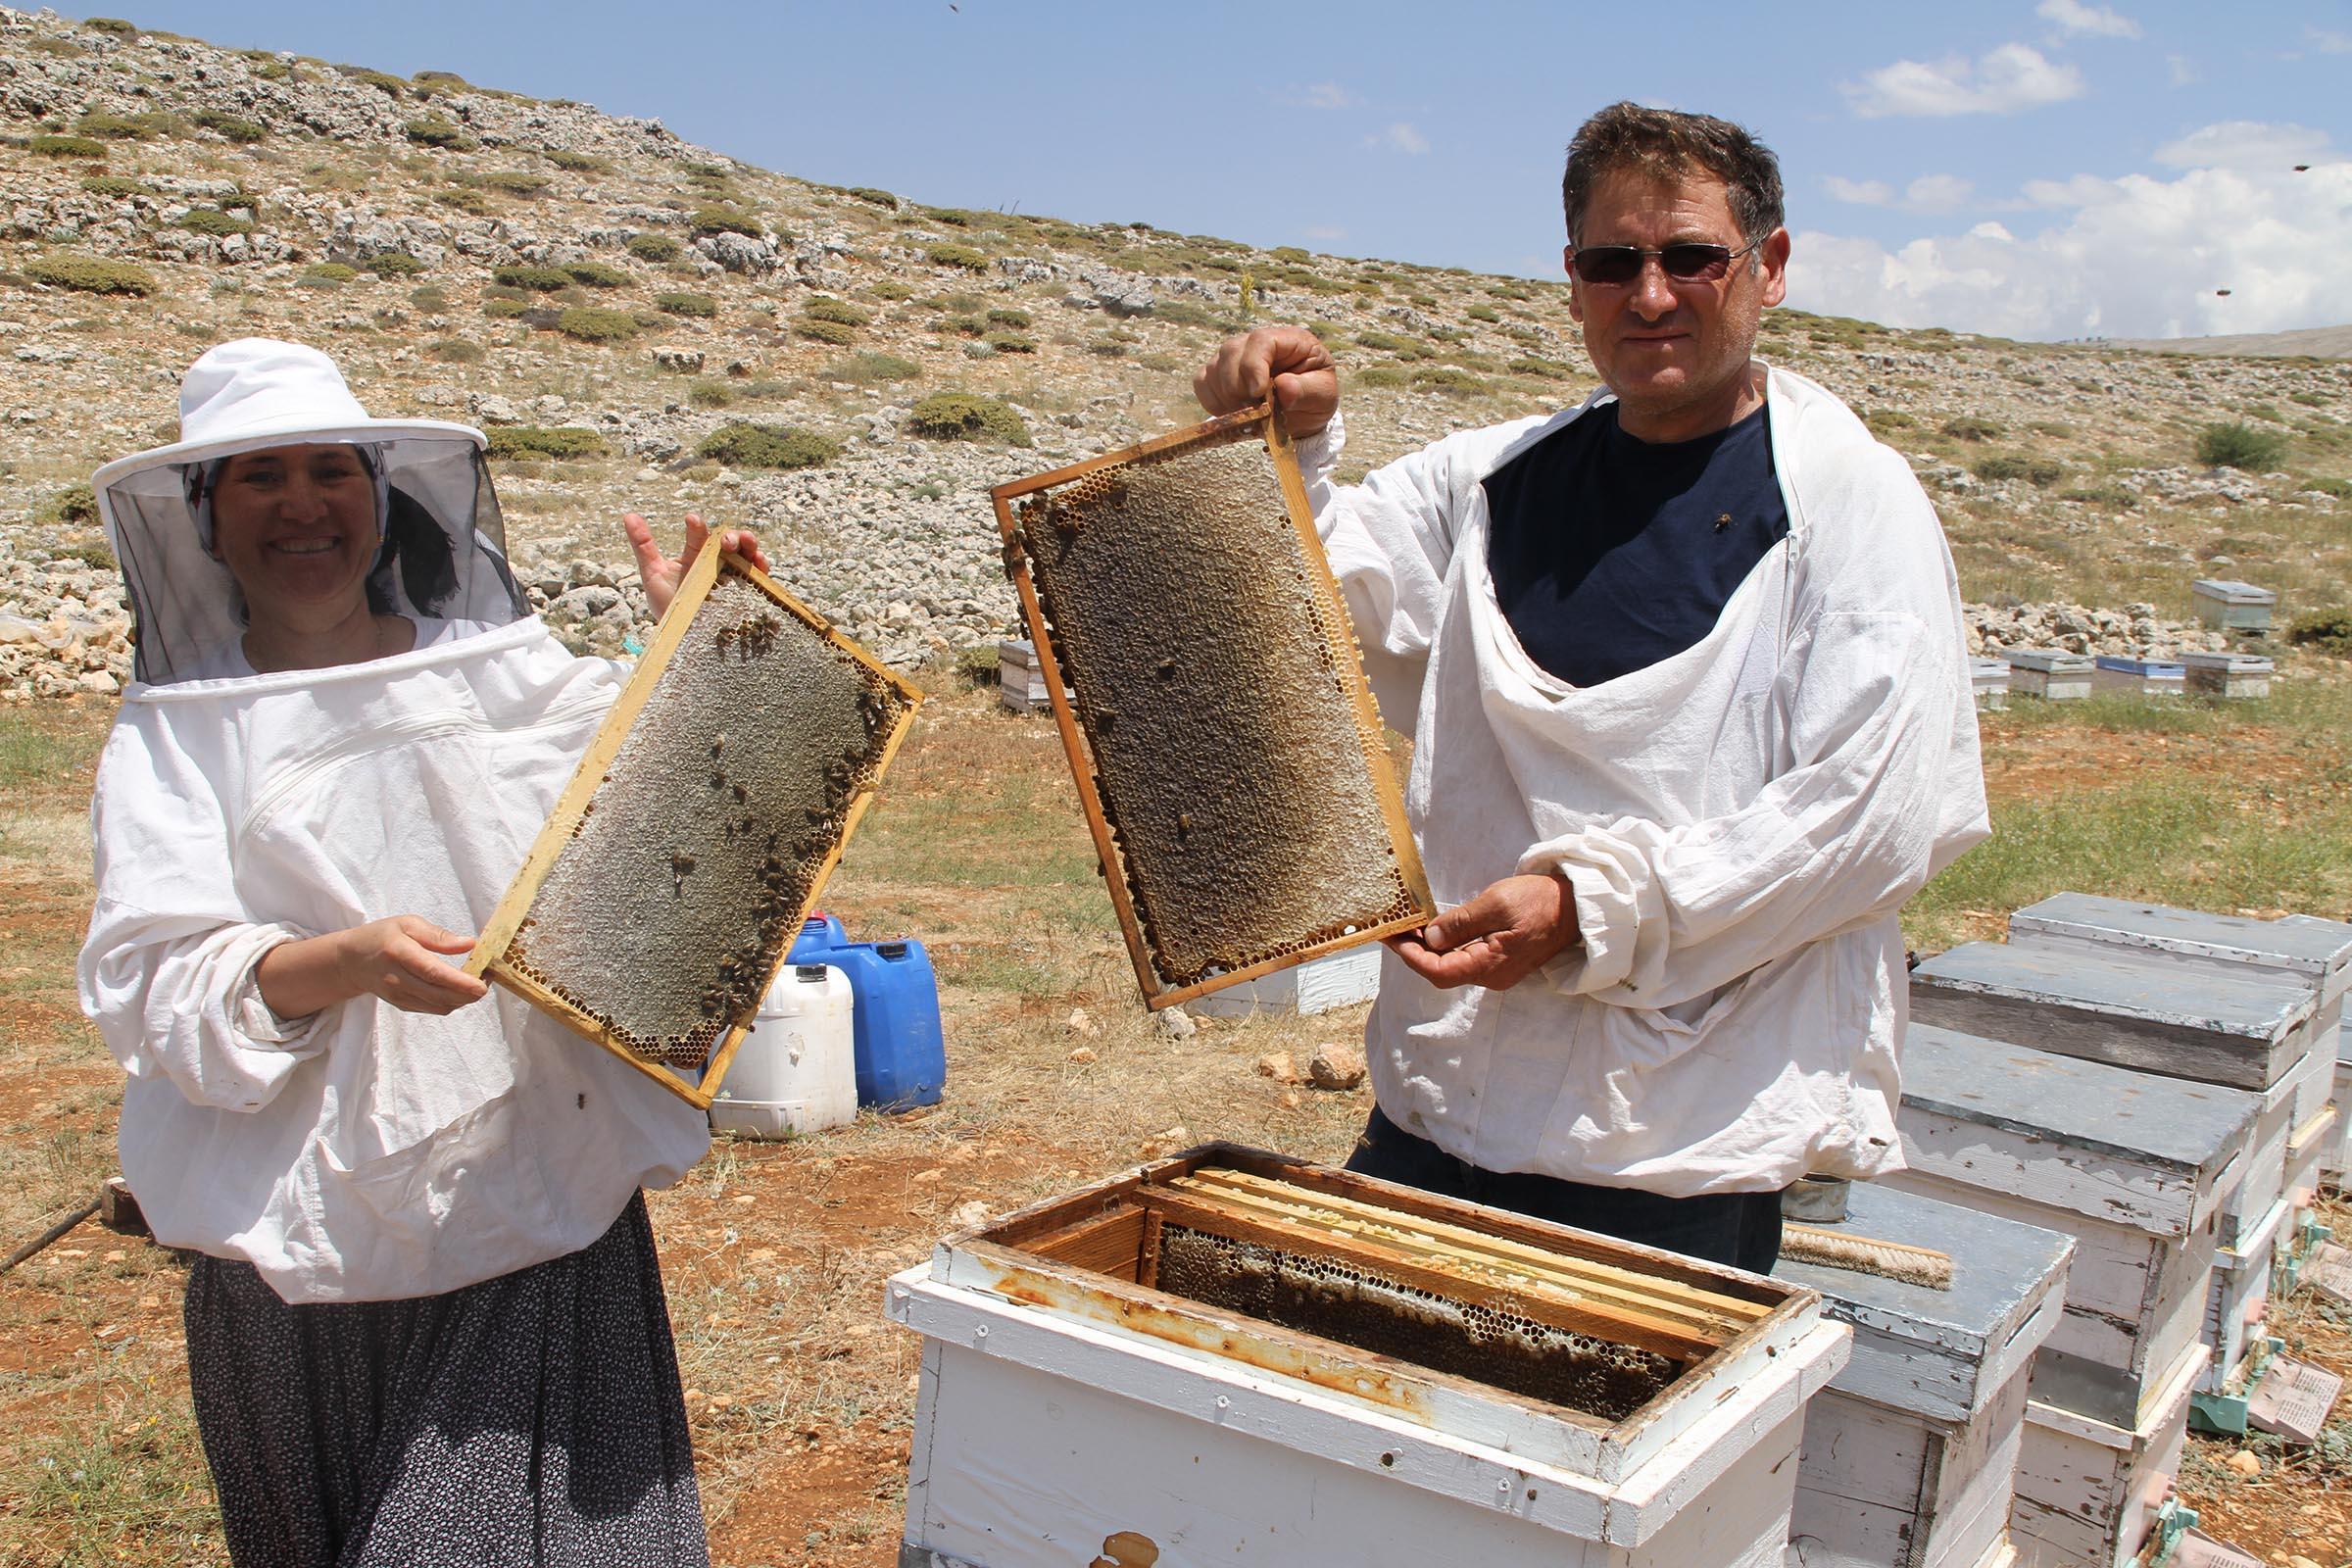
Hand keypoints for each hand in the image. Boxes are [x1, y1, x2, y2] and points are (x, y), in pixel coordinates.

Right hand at [256, 917, 488, 1017]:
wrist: (352, 961)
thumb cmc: (384, 936)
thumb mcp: (408, 924)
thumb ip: (438, 936)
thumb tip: (469, 944)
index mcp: (398, 953)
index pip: (433, 973)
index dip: (460, 982)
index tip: (483, 984)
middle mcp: (396, 978)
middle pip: (439, 995)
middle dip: (469, 994)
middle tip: (488, 980)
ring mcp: (398, 996)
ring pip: (439, 1006)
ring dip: (463, 999)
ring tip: (476, 983)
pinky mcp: (402, 1005)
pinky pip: (433, 1009)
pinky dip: (451, 1002)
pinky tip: (459, 989)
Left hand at [625, 512, 771, 620]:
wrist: (682, 640)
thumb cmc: (668, 606)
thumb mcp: (653, 574)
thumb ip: (643, 546)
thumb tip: (629, 515)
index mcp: (696, 555)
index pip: (699, 535)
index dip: (698, 526)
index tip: (692, 519)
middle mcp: (717, 563)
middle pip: (729, 542)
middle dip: (731, 535)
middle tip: (725, 541)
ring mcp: (733, 577)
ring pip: (747, 554)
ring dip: (750, 544)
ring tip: (748, 542)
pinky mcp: (745, 593)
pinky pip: (758, 577)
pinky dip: (761, 567)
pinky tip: (759, 562)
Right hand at [1193, 326, 1338, 438]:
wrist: (1303, 413)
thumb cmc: (1316, 398)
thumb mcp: (1324, 396)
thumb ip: (1307, 391)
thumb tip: (1284, 387)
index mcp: (1289, 340)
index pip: (1261, 340)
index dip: (1254, 365)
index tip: (1257, 393)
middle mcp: (1257, 343)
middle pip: (1231, 351)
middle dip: (1238, 387)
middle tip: (1255, 412)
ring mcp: (1235, 357)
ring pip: (1214, 368)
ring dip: (1226, 398)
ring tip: (1249, 415)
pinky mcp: (1219, 374)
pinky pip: (1202, 382)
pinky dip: (1212, 401)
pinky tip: (1233, 413)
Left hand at [1386, 874, 1579, 990]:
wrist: (1576, 906)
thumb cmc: (1539, 901)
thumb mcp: (1496, 903)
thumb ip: (1462, 922)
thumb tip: (1431, 937)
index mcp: (1490, 966)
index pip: (1438, 971)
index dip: (1410, 955)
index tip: (1390, 937)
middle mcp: (1492, 976)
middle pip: (1441, 972)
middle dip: (1414, 951)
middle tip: (1394, 927)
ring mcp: (1497, 971)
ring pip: (1452, 966)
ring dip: (1428, 948)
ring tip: (1409, 926)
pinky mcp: (1501, 960)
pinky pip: (1465, 958)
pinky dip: (1446, 946)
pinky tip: (1435, 929)